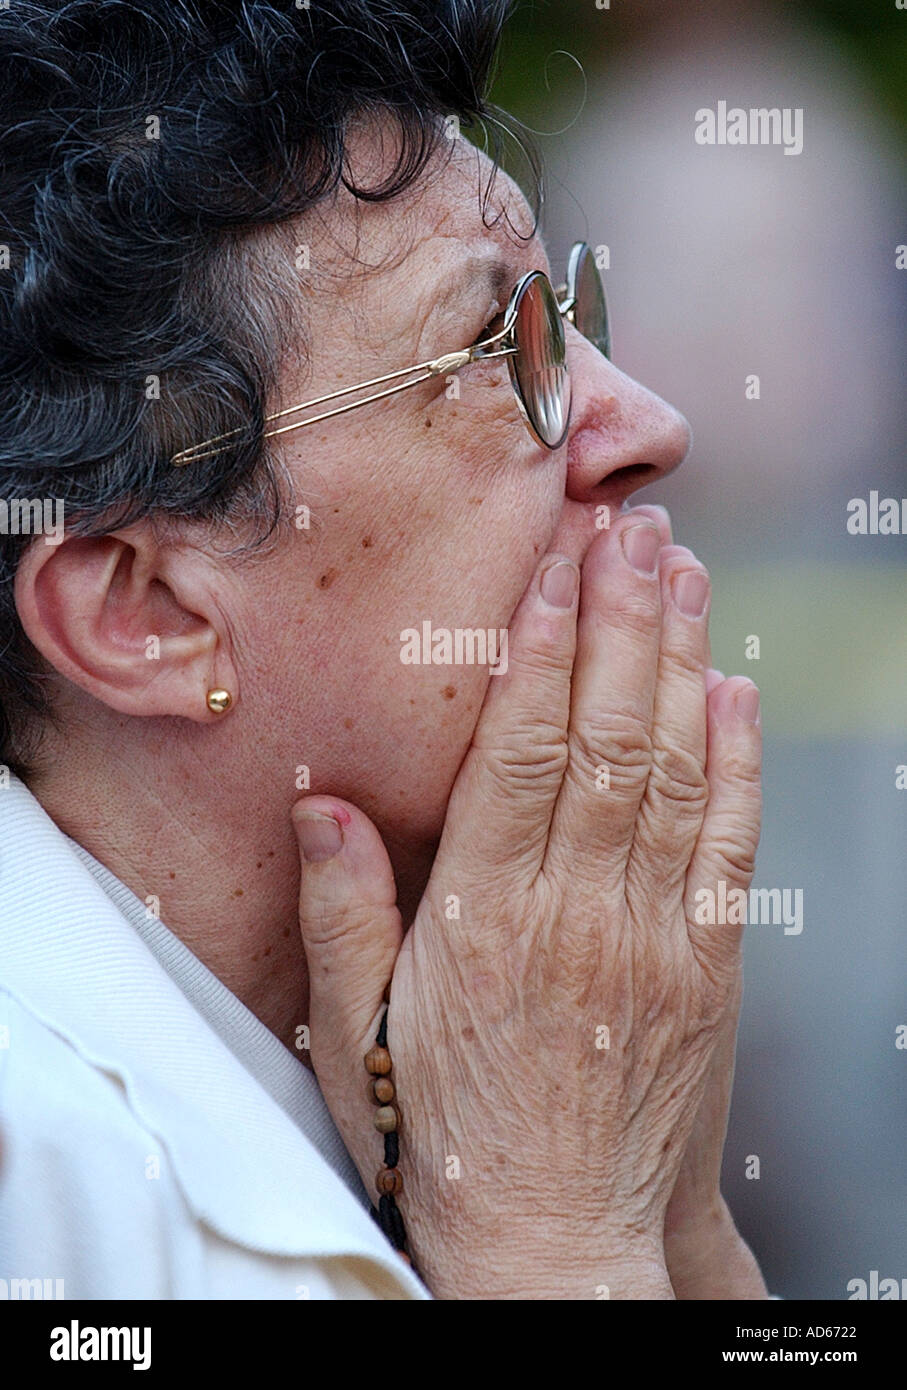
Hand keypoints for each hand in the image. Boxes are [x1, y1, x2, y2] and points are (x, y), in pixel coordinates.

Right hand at [293, 513, 761, 1298]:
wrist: (558, 1242)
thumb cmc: (445, 1133)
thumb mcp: (355, 1032)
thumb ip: (340, 910)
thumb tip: (324, 802)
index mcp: (482, 918)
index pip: (518, 753)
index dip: (538, 650)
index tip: (551, 567)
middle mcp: (575, 912)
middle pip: (605, 738)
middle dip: (619, 621)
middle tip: (629, 529)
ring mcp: (652, 937)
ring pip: (673, 772)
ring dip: (680, 663)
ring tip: (682, 574)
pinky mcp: (707, 967)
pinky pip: (728, 846)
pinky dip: (738, 761)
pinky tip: (734, 690)